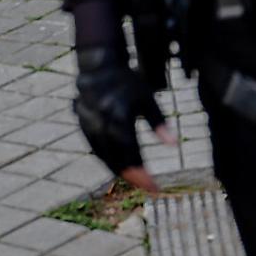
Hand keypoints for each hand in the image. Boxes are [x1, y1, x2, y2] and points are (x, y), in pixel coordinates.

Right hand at [74, 47, 175, 192]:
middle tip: (147, 187)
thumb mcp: (148, 99)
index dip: (143, 174)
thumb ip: (159, 123)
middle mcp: (102, 122)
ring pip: (103, 156)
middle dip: (132, 177)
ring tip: (135, 180)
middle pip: (116, 160)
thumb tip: (174, 145)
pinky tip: (119, 166)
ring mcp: (89, 124)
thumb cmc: (127, 82)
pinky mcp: (82, 125)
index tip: (156, 188)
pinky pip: (95, 148)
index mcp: (119, 116)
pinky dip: (107, 160)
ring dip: (119, 171)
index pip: (131, 154)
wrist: (97, 66)